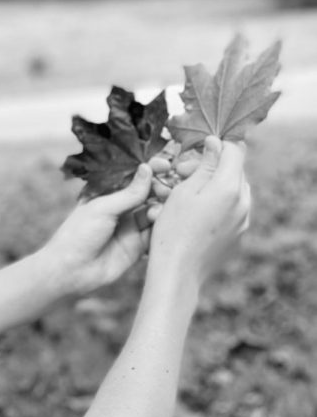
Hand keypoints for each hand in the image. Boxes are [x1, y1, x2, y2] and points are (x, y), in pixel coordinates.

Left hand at [39, 163, 155, 295]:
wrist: (70, 271)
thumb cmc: (78, 234)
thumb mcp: (103, 209)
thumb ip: (129, 193)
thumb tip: (147, 168)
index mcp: (108, 196)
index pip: (134, 179)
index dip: (150, 171)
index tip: (164, 165)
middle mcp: (121, 210)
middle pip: (148, 194)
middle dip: (160, 189)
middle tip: (165, 190)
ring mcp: (130, 228)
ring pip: (154, 213)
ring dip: (160, 208)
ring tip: (156, 211)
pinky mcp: (137, 247)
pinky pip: (154, 233)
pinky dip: (160, 227)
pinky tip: (158, 222)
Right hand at [148, 136, 249, 287]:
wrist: (178, 272)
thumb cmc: (173, 231)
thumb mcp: (183, 192)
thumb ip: (204, 166)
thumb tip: (215, 143)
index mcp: (229, 188)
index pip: (234, 151)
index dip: (214, 147)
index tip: (194, 152)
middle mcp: (243, 203)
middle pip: (234, 172)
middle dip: (211, 169)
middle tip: (182, 176)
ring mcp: (243, 222)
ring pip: (233, 192)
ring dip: (213, 188)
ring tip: (186, 198)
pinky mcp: (238, 237)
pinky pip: (231, 212)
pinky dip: (216, 207)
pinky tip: (194, 217)